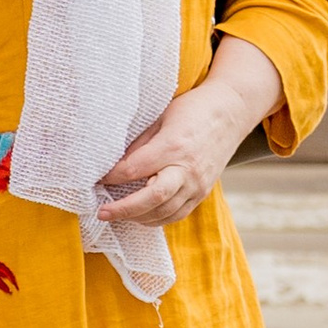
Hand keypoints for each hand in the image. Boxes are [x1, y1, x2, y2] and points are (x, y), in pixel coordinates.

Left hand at [96, 34, 286, 229]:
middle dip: (123, 209)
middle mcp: (187, 169)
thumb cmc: (192, 109)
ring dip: (137, 217)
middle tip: (101, 212)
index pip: (134, 170)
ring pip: (164, 212)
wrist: (231, 112)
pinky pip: (177, 214)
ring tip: (117, 214)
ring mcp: (198, 184)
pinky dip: (156, 218)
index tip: (95, 180)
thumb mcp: (160, 118)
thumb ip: (139, 144)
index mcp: (173, 146)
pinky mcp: (203, 192)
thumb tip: (114, 166)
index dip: (111, 178)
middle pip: (152, 199)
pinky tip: (141, 215)